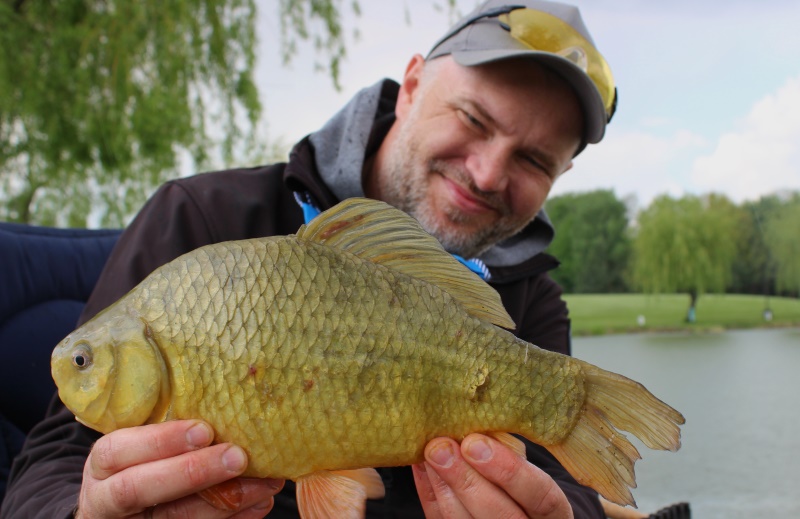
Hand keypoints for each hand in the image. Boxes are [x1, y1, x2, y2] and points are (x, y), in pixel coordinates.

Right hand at [75, 419, 284, 517]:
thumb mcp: (139, 441)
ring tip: (265, 483)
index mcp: (103, 463)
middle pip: (139, 489)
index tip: (204, 429)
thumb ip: (166, 426)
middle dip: (193, 472)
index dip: (161, 440)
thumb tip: (223, 401)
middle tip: (238, 457)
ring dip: (226, 501)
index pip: (117, 450)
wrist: (122, 509)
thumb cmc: (142, 459)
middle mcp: (106, 498)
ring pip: (174, 518)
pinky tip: (257, 504)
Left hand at [412, 434, 572, 518]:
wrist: (518, 514)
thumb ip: (510, 455)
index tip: (476, 441)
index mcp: (553, 514)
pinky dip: (430, 493)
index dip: (509, 470)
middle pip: (500, 515)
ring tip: (428, 452)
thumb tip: (474, 427)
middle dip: (465, 479)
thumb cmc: (523, 485)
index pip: (540, 495)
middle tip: (441, 447)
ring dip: (442, 484)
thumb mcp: (529, 469)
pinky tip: (422, 467)